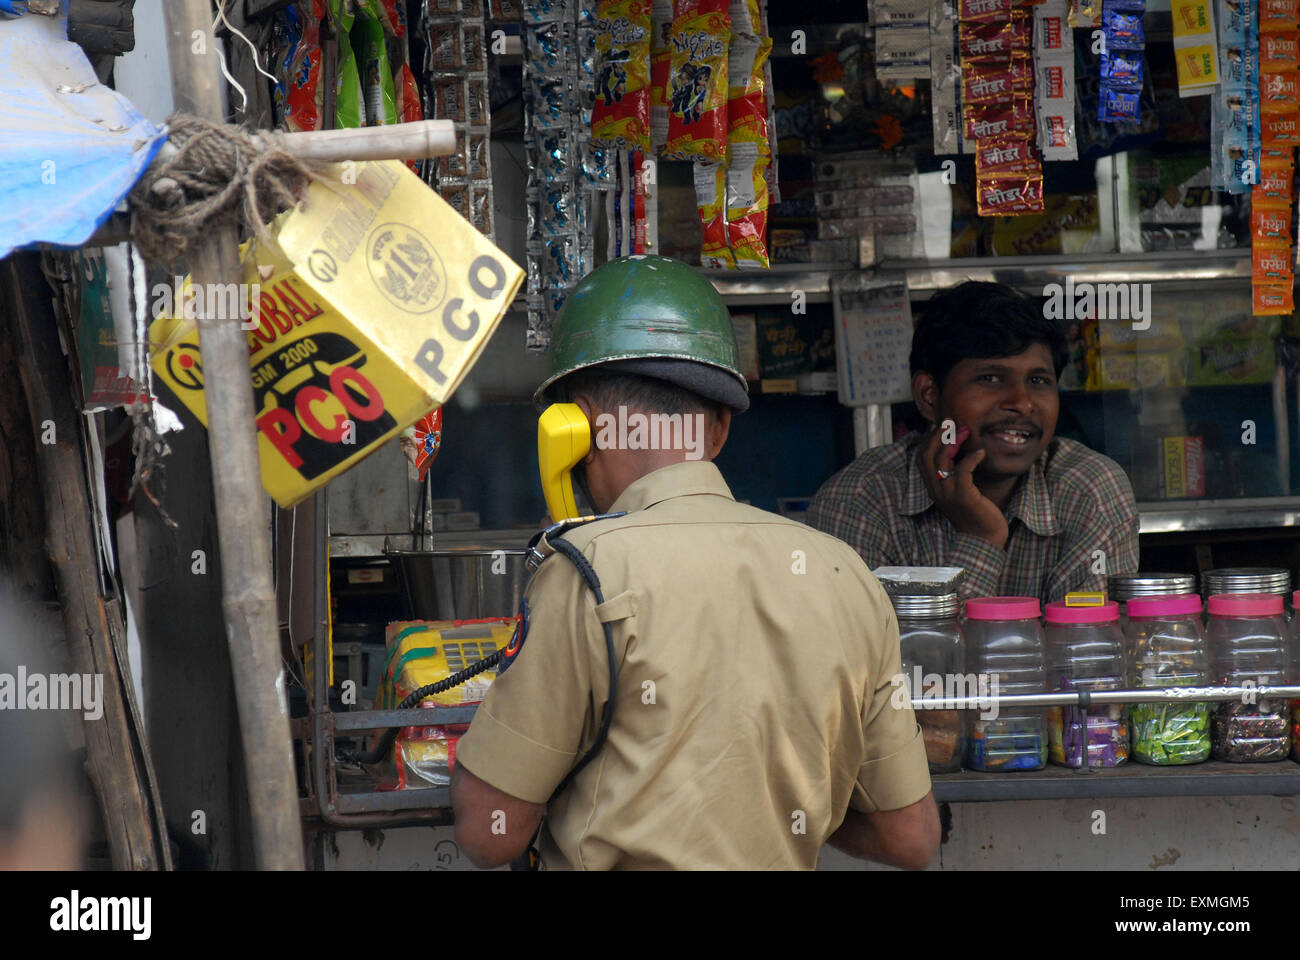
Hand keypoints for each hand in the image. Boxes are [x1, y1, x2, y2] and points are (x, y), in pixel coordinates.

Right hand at [918, 422, 1008, 549]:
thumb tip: (960, 452)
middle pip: (927, 455)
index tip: (941, 426)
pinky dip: (972, 458)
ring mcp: (948, 493)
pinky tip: (982, 453)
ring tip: (966, 431)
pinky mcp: (964, 496)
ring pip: (942, 460)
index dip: (928, 439)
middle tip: (951, 422)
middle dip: (938, 435)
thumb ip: (955, 475)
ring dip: (953, 442)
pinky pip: (963, 470)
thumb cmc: (975, 514)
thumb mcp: (960, 491)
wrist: (984, 540)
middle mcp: (936, 489)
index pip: (921, 458)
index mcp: (933, 488)